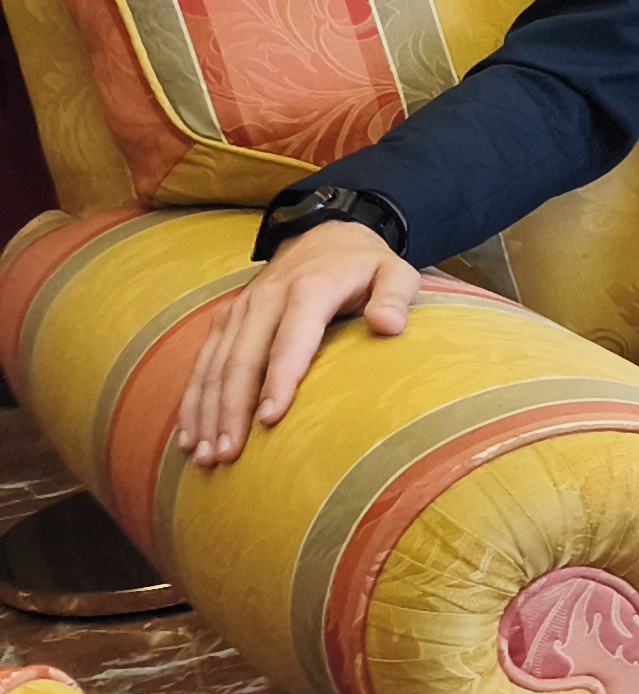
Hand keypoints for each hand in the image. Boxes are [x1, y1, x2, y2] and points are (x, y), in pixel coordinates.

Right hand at [172, 222, 420, 467]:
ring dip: (205, 413)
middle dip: (231, 410)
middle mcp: (265, 300)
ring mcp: (240, 310)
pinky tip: (188, 437)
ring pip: (215, 366)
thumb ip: (395, 297)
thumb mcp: (395, 271)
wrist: (325, 236)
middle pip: (241, 361)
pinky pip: (203, 363)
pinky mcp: (226, 320)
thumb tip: (389, 326)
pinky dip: (193, 400)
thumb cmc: (366, 266)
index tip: (269, 420)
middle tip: (227, 455)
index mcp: (308, 290)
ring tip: (203, 457)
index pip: (289, 341)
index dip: (278, 381)